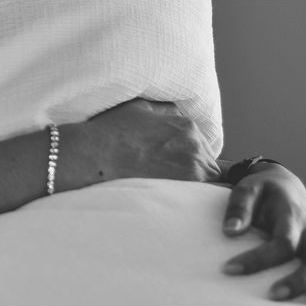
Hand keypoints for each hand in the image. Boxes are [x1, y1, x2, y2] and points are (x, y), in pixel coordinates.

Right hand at [59, 99, 220, 189]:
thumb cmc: (112, 131)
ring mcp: (193, 169)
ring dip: (195, 184)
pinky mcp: (186, 189)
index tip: (173, 162)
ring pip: (208, 181)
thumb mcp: (140, 107)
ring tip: (173, 187)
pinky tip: (175, 198)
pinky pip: (201, 197)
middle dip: (194, 170)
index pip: (201, 144)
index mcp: (187, 126)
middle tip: (172, 176)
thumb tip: (176, 115)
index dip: (188, 155)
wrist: (97, 155)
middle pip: (208, 164)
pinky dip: (193, 198)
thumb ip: (164, 110)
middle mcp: (195, 146)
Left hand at [220, 163, 305, 305]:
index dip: (258, 258)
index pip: (281, 241)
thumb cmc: (261, 193)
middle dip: (300, 279)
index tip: (230, 270)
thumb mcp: (246, 191)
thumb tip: (230, 231)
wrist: (284, 186)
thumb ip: (238, 208)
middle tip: (275, 296)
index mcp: (291, 216)